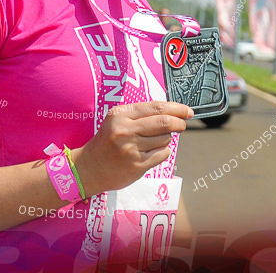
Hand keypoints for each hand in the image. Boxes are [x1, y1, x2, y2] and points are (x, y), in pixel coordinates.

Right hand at [71, 101, 192, 195]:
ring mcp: (131, 149)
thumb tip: (171, 112)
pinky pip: (162, 154)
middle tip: (182, 124)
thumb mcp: (116, 120)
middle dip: (179, 123)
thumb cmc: (106, 141)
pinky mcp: (137, 165)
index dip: (176, 108)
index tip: (187, 111)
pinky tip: (150, 152)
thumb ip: (139, 114)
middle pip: (164, 123)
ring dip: (166, 139)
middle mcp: (125, 130)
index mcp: (120, 115)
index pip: (156, 107)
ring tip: (153, 141)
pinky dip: (162, 152)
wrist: (89, 168)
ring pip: (165, 139)